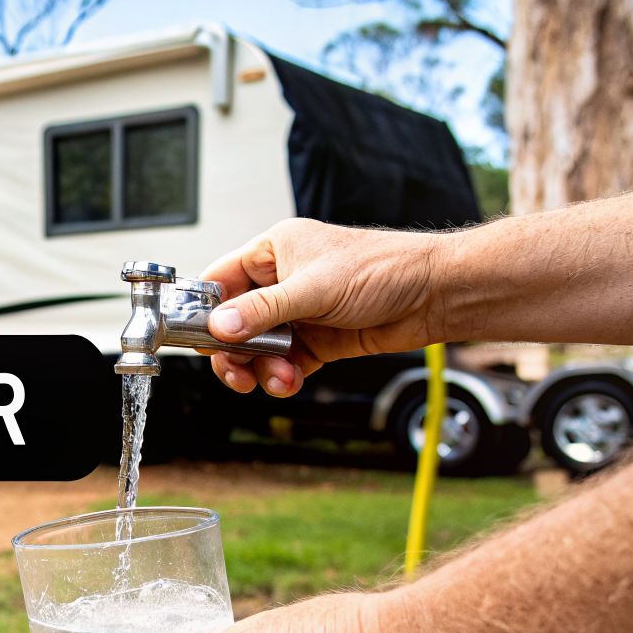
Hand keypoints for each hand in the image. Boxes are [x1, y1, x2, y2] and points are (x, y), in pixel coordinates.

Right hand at [199, 219, 449, 396]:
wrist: (434, 294)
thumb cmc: (383, 269)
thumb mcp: (314, 289)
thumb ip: (263, 311)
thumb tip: (219, 327)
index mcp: (274, 251)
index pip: (221, 280)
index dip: (205, 309)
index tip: (197, 338)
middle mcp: (282, 281)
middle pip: (234, 322)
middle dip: (232, 350)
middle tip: (235, 371)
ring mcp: (300, 313)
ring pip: (258, 348)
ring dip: (260, 368)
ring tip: (277, 378)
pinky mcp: (318, 340)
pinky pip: (284, 363)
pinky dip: (282, 376)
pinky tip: (291, 381)